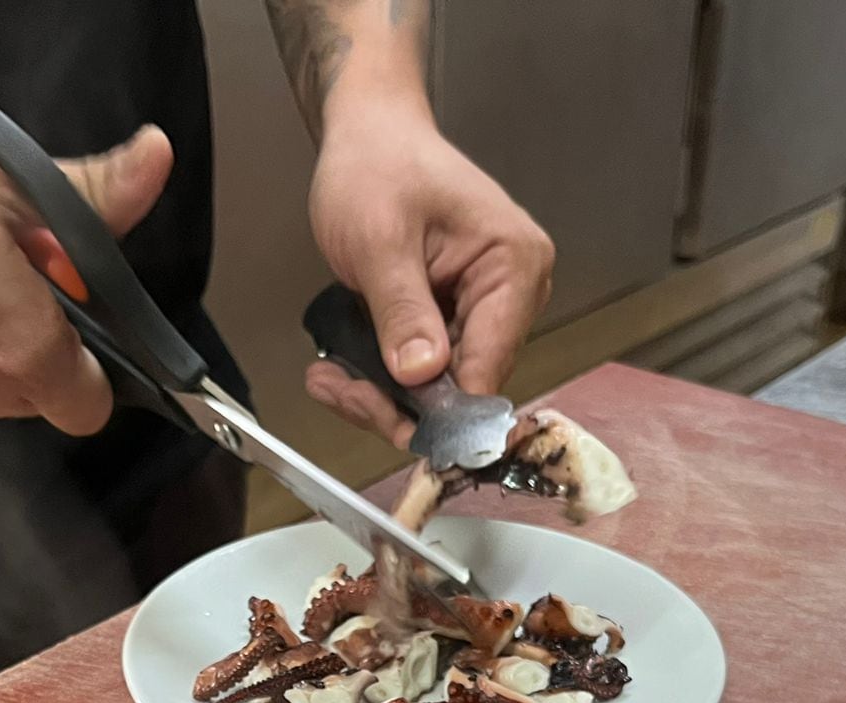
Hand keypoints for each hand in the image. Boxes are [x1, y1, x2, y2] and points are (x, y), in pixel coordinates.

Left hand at [305, 98, 553, 446]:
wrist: (370, 135)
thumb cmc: (379, 165)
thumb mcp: (380, 239)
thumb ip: (403, 310)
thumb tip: (422, 375)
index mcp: (515, 266)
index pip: (489, 366)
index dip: (443, 410)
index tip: (391, 424)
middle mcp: (514, 294)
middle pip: (465, 387)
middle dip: (399, 404)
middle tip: (338, 391)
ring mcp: (486, 309)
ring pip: (439, 388)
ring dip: (381, 395)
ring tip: (330, 380)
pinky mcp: (456, 319)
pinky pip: (424, 371)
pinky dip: (381, 379)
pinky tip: (342, 372)